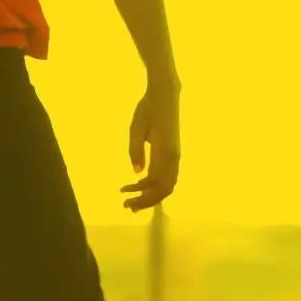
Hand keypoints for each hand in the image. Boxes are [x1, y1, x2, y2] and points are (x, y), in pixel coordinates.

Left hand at [122, 79, 179, 211]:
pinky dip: (154, 185)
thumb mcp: (136, 128)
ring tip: (131, 197)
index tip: (125, 198)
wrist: (165, 95)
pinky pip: (167, 176)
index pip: (158, 185)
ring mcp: (175, 156)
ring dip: (150, 194)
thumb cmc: (148, 109)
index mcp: (165, 152)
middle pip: (165, 189)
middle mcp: (174, 158)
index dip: (143, 196)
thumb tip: (136, 173)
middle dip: (147, 200)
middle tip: (127, 205)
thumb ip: (135, 151)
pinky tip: (139, 183)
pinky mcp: (173, 153)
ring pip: (167, 184)